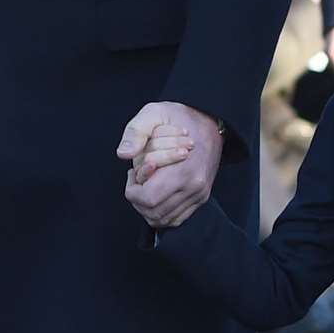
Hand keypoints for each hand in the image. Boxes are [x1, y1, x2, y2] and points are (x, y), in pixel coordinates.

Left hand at [118, 101, 222, 228]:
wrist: (210, 120)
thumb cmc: (180, 116)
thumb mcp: (154, 113)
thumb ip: (135, 133)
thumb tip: (123, 155)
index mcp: (183, 170)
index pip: (148, 199)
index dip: (132, 190)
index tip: (133, 172)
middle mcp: (194, 187)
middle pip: (154, 213)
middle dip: (137, 199)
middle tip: (137, 179)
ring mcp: (199, 195)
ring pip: (164, 220)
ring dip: (147, 207)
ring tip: (147, 185)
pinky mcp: (201, 198)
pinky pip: (176, 219)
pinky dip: (161, 212)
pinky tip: (157, 193)